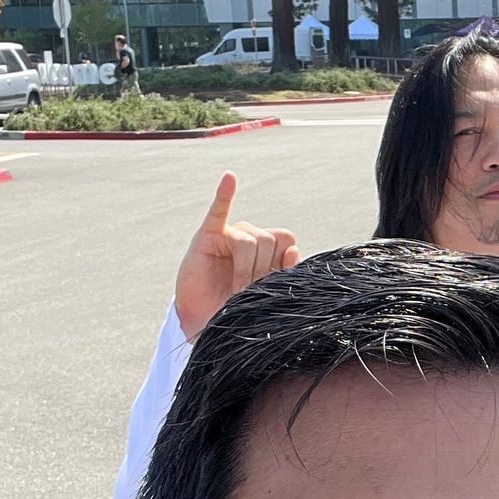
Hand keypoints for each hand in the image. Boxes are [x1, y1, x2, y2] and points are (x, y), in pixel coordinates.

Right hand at [174, 172, 300, 341]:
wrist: (206, 320)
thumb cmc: (237, 304)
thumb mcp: (265, 290)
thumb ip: (283, 271)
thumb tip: (293, 250)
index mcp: (267, 246)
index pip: (286, 239)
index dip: (283, 263)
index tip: (272, 284)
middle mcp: (249, 235)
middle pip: (269, 240)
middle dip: (262, 270)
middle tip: (249, 291)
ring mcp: (227, 233)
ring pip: (250, 240)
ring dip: (246, 270)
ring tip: (237, 290)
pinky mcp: (206, 236)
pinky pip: (218, 211)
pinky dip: (224, 194)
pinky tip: (230, 178)